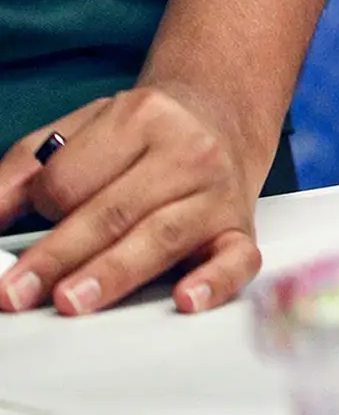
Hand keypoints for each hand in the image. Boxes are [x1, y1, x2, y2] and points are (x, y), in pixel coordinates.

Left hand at [0, 83, 267, 316]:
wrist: (224, 113)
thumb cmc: (145, 133)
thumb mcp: (81, 130)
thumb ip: (25, 171)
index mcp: (140, 117)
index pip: (71, 179)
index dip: (43, 206)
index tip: (37, 218)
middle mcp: (187, 151)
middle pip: (111, 212)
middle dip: (58, 256)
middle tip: (16, 292)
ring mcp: (217, 192)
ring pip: (161, 237)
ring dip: (113, 273)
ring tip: (71, 301)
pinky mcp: (241, 228)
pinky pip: (236, 258)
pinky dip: (214, 281)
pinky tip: (187, 299)